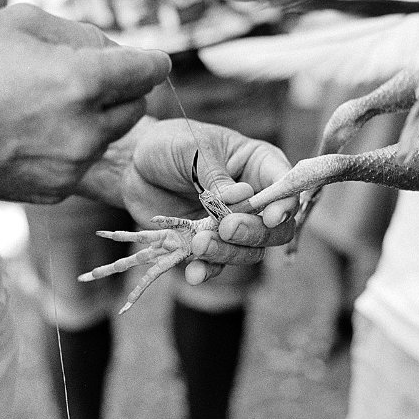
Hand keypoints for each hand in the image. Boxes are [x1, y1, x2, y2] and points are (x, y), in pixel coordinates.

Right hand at [0, 3, 170, 202]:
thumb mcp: (22, 25)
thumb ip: (83, 36)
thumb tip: (118, 53)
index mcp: (81, 82)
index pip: (145, 71)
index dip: (153, 63)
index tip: (156, 63)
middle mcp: (85, 129)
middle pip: (136, 106)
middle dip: (123, 90)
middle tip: (94, 81)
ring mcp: (73, 164)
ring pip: (110, 136)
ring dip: (96, 119)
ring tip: (51, 107)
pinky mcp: (59, 189)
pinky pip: (84, 162)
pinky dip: (73, 147)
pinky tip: (38, 135)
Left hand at [121, 119, 297, 283]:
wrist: (132, 165)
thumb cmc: (168, 145)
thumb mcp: (192, 151)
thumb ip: (217, 176)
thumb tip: (243, 198)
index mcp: (258, 165)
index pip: (286, 187)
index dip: (286, 205)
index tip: (271, 216)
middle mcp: (254, 199)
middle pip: (275, 229)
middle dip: (254, 233)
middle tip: (227, 228)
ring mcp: (233, 224)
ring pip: (249, 251)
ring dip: (227, 252)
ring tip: (198, 244)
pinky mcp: (210, 243)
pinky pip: (217, 265)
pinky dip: (207, 270)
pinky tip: (192, 273)